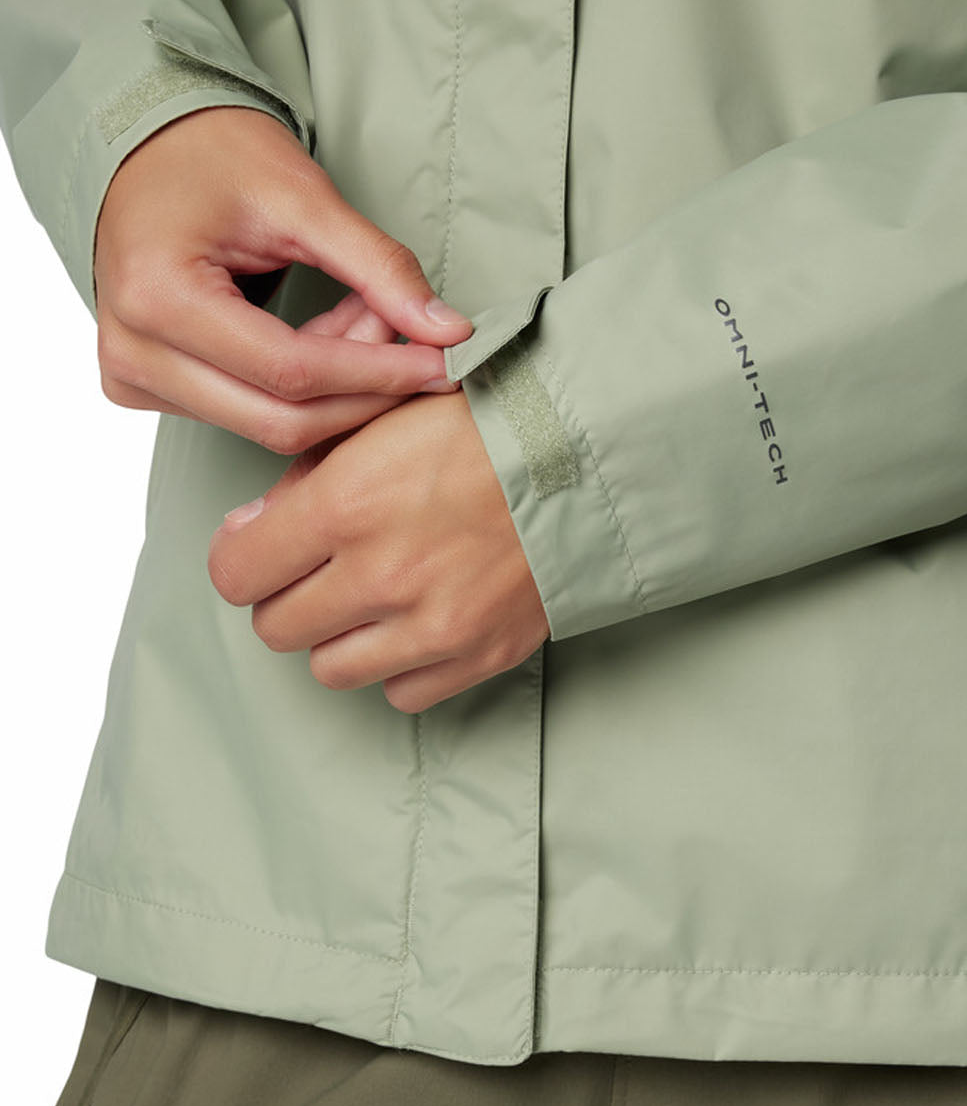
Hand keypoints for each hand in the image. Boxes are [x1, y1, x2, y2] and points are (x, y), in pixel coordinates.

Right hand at [93, 104, 473, 453]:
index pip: (291, 371)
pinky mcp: (144, 385)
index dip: (378, 374)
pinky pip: (245, 412)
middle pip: (280, 419)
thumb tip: (448, 332)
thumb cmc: (215, 155)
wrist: (149, 146)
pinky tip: (325, 331)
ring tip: (362, 313)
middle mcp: (132, 351)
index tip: (443, 362)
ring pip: (268, 423)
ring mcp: (132, 376)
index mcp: (158, 297)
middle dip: (363, 388)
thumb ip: (379, 267)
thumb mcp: (305, 198)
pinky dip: (302, 383)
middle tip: (411, 337)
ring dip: (337, 383)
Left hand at [206, 391, 549, 712]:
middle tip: (319, 564)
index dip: (241, 555)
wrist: (593, 448)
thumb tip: (253, 527)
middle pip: (275, 627)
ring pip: (330, 668)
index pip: (235, 572)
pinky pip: (400, 692)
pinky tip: (418, 616)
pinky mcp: (478, 654)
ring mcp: (432, 624)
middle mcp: (382, 574)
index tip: (258, 543)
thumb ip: (308, 468)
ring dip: (339, 634)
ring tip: (373, 592)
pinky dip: (399, 663)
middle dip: (287, 594)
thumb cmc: (487, 417)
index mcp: (346, 504)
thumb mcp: (382, 413)